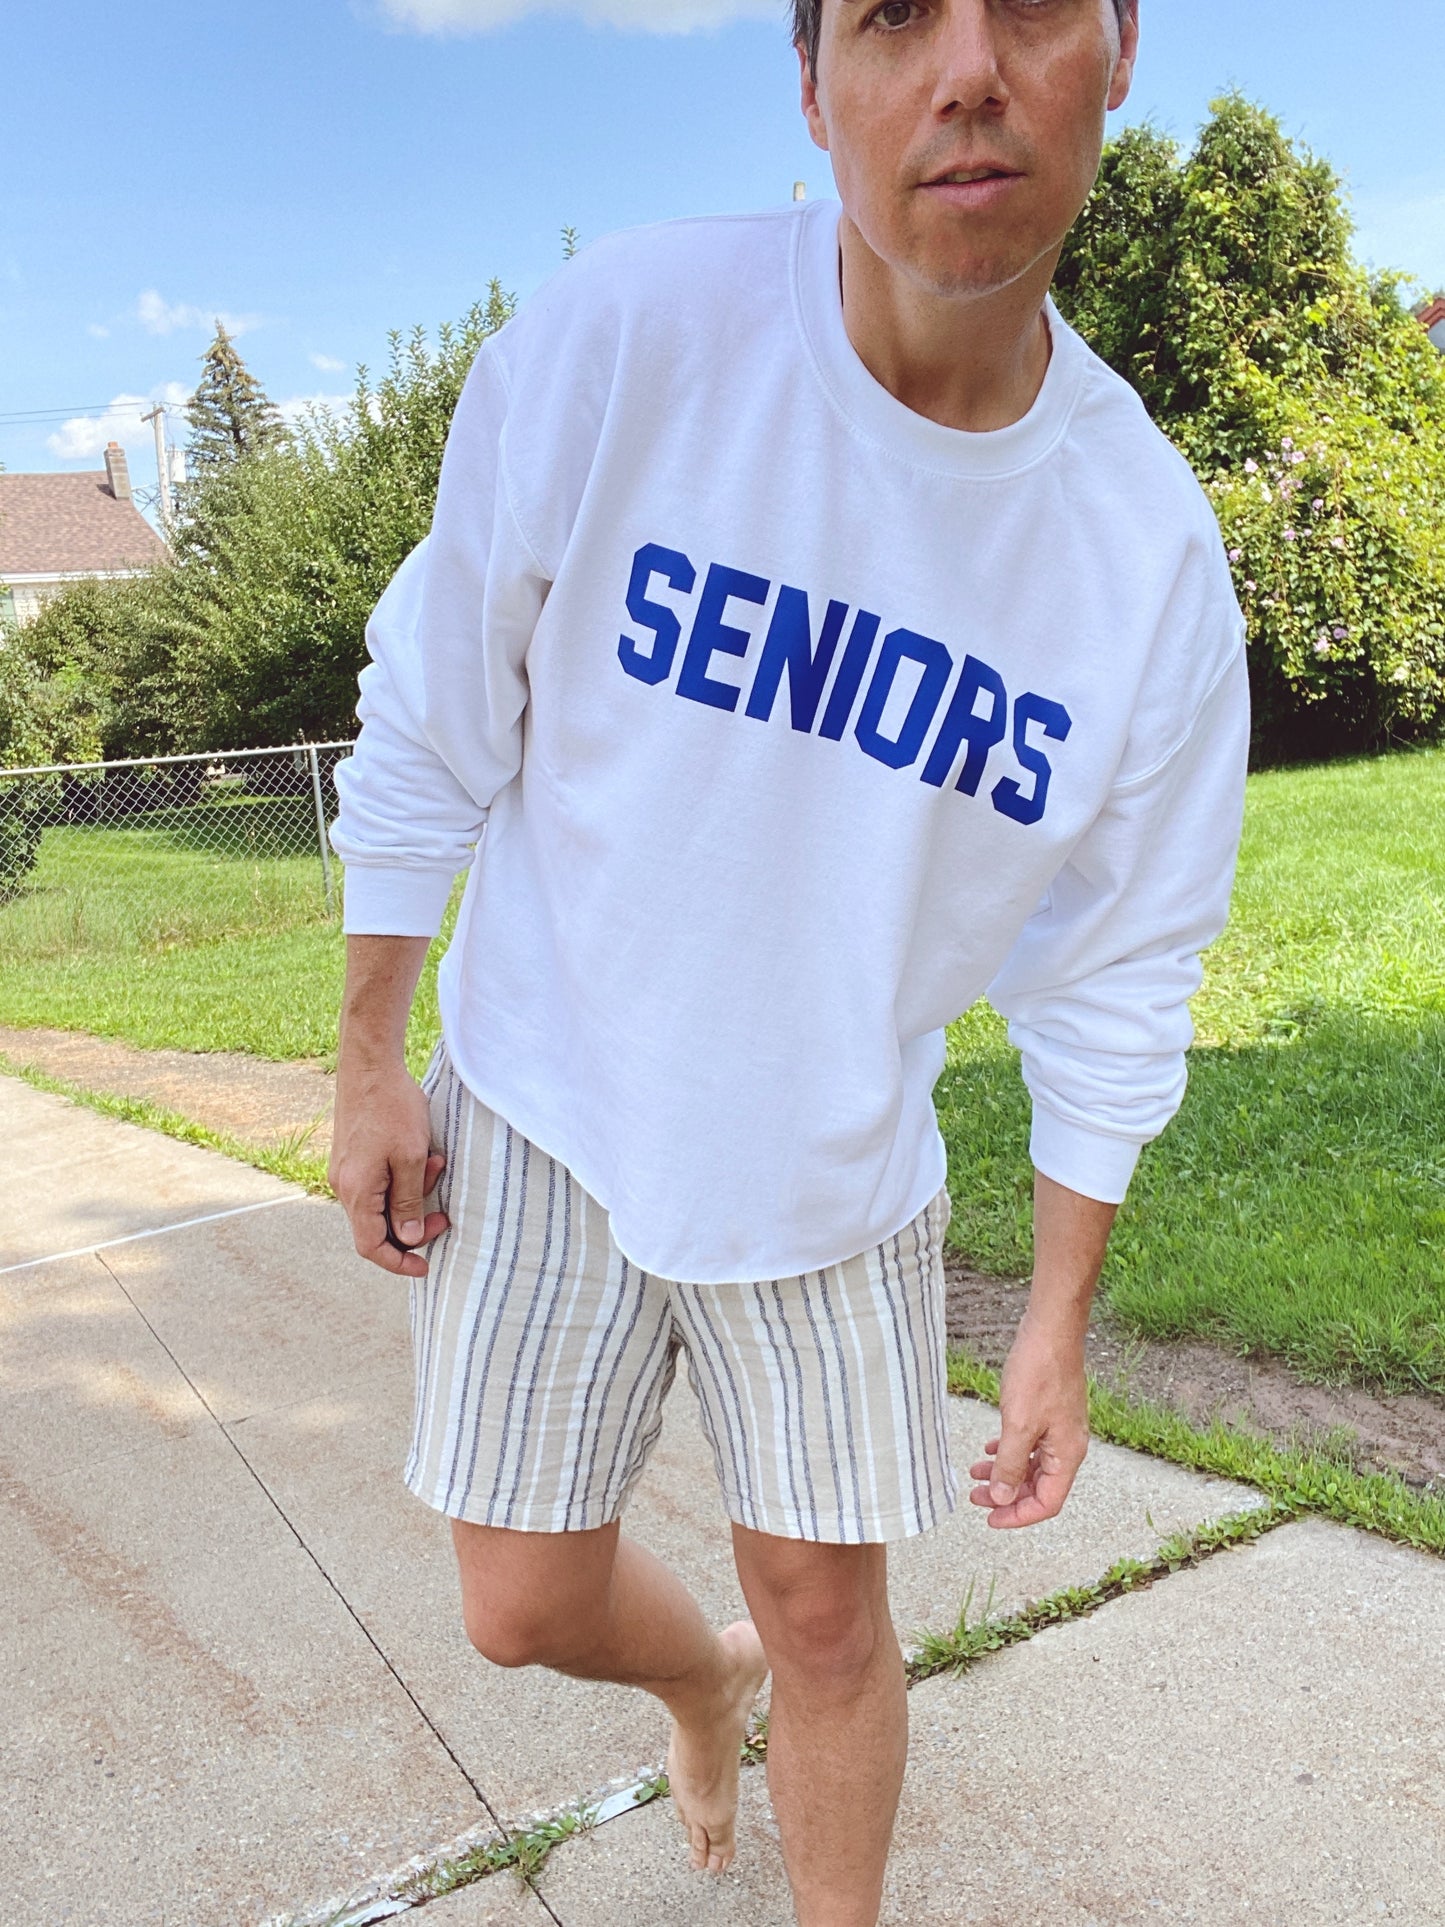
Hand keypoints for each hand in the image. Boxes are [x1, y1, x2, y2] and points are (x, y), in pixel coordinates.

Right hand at [329, 1054, 448, 1276]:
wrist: (369, 1065)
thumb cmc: (392, 1108)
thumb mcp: (410, 1157)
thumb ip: (408, 1201)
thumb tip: (406, 1240)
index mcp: (355, 1191)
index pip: (371, 1246)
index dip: (398, 1262)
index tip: (424, 1267)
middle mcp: (344, 1185)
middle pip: (376, 1227)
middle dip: (413, 1226)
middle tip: (444, 1215)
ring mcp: (346, 1171)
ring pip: (380, 1204)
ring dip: (412, 1197)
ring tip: (435, 1166)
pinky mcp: (353, 1157)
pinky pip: (378, 1184)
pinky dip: (403, 1180)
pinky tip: (424, 1157)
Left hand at [967, 1307, 1089, 1528]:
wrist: (1050, 1331)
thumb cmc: (1039, 1373)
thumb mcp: (1019, 1424)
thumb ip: (1011, 1464)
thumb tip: (1003, 1497)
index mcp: (1067, 1455)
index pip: (1047, 1503)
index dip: (1018, 1515)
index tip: (990, 1518)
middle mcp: (1068, 1447)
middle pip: (1039, 1488)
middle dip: (1007, 1496)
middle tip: (976, 1498)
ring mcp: (1059, 1429)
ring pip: (1032, 1466)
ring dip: (1005, 1473)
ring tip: (976, 1475)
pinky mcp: (1049, 1413)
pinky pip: (1030, 1444)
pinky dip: (1010, 1451)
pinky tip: (990, 1448)